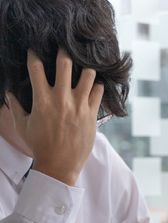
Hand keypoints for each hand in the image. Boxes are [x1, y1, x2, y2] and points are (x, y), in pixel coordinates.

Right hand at [7, 49, 103, 185]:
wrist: (59, 166)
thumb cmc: (40, 147)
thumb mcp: (22, 127)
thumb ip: (15, 108)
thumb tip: (9, 93)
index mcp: (42, 101)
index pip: (35, 67)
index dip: (33, 55)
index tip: (35, 53)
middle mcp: (61, 99)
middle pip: (65, 62)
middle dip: (63, 52)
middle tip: (64, 51)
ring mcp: (79, 106)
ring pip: (88, 74)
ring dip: (85, 70)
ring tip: (82, 72)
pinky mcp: (92, 114)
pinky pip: (99, 91)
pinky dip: (96, 86)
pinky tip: (93, 88)